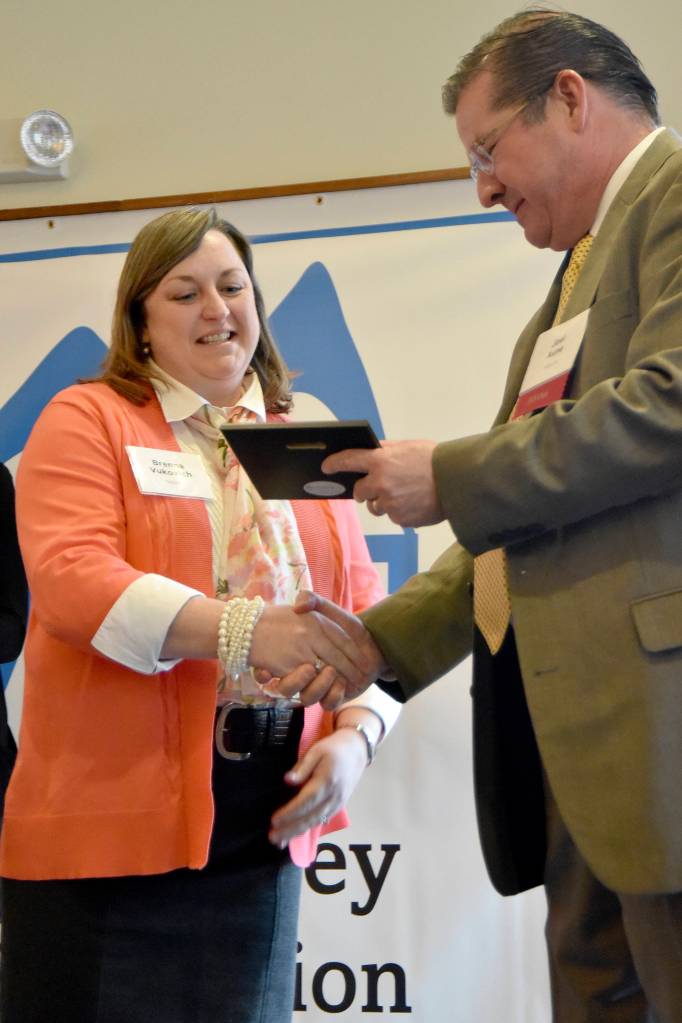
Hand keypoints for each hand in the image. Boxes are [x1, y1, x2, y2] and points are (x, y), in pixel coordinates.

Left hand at [269, 728, 368, 846]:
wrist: (357, 751)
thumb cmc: (334, 748)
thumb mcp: (316, 751)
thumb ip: (302, 767)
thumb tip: (288, 780)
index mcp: (326, 782)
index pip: (305, 802)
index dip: (289, 813)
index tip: (274, 820)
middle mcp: (333, 797)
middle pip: (310, 818)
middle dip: (290, 829)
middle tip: (273, 837)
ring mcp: (337, 804)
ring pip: (316, 822)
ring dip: (297, 833)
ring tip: (281, 841)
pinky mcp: (338, 806)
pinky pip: (321, 820)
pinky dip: (308, 829)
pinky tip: (296, 834)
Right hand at [273, 592, 392, 708]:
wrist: (376, 644)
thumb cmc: (350, 626)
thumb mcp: (328, 609)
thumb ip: (313, 600)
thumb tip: (297, 606)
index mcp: (302, 650)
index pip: (289, 658)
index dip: (290, 657)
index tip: (296, 654)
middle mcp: (307, 670)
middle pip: (297, 680)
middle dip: (305, 676)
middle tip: (322, 666)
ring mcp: (319, 685)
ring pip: (308, 696)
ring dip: (319, 686)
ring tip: (332, 672)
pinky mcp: (332, 696)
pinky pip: (327, 703)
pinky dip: (333, 694)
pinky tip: (343, 683)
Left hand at [322, 440, 443, 526]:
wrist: (457, 482)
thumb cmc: (434, 461)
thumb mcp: (407, 447)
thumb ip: (386, 450)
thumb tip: (369, 450)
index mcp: (380, 461)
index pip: (348, 460)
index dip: (334, 464)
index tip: (326, 467)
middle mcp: (380, 483)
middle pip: (359, 492)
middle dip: (364, 491)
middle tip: (374, 488)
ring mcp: (389, 503)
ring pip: (376, 507)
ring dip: (384, 502)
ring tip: (404, 494)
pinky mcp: (400, 519)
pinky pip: (393, 516)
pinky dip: (400, 511)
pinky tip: (415, 502)